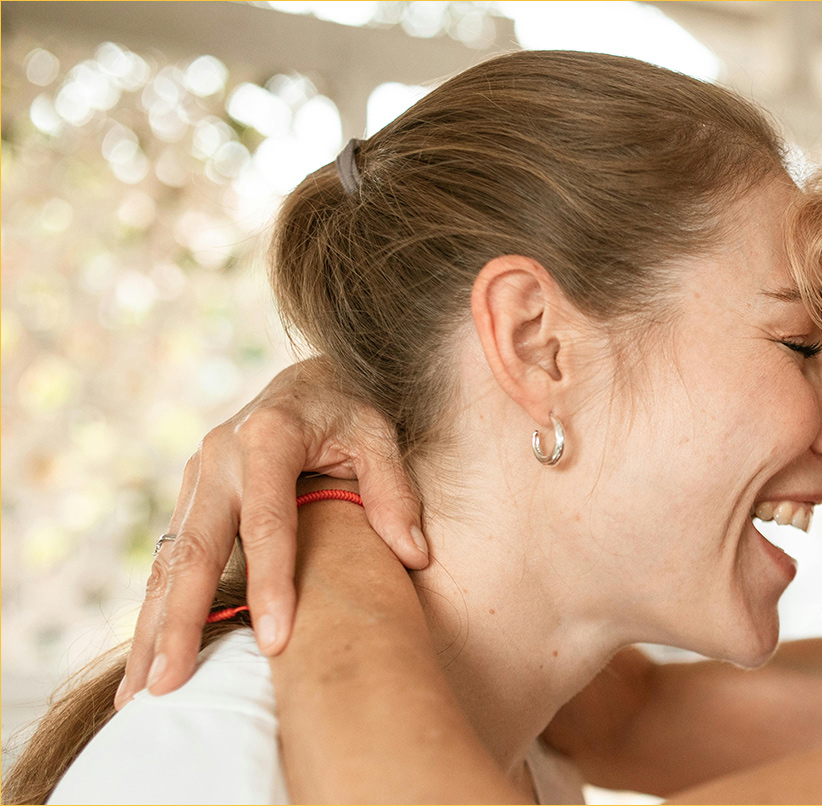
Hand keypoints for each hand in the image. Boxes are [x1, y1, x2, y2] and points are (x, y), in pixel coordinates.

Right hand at [115, 358, 428, 706]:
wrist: (310, 378)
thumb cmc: (352, 408)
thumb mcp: (380, 434)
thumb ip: (394, 491)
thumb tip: (413, 554)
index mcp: (269, 437)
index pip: (269, 523)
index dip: (271, 583)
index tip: (274, 641)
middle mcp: (220, 457)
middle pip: (196, 550)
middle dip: (180, 622)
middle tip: (171, 685)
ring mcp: (198, 478)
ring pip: (169, 562)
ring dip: (153, 627)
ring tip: (140, 692)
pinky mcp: (192, 497)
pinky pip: (169, 560)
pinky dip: (156, 609)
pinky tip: (148, 657)